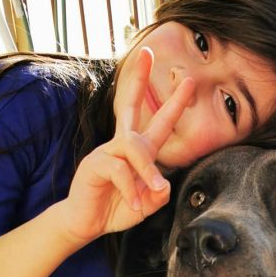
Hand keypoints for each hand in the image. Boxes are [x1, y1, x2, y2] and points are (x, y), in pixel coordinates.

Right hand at [63, 47, 194, 244]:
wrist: (86, 224)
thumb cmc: (117, 210)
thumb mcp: (146, 205)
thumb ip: (158, 195)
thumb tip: (163, 184)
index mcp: (138, 151)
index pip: (158, 121)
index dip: (174, 102)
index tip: (188, 81)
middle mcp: (121, 145)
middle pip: (129, 104)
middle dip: (139, 78)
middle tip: (148, 52)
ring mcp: (106, 151)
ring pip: (134, 146)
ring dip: (147, 169)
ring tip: (153, 190)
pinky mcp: (94, 164)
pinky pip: (119, 169)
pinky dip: (131, 189)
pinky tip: (134, 205)